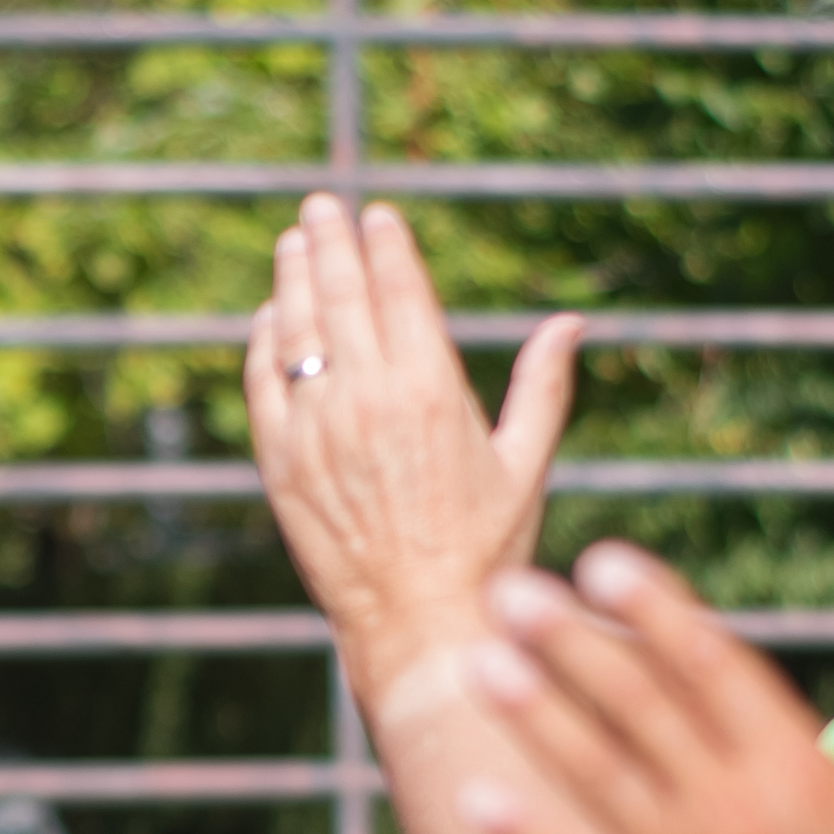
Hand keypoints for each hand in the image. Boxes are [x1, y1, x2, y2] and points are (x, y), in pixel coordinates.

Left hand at [239, 195, 578, 659]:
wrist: (420, 625)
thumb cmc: (486, 552)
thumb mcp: (526, 465)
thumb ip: (544, 387)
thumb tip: (570, 323)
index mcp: (432, 390)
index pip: (398, 291)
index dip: (384, 245)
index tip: (377, 216)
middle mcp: (367, 400)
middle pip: (340, 295)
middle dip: (329, 242)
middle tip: (320, 208)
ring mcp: (316, 430)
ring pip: (294, 330)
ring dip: (292, 278)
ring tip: (293, 244)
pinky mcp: (280, 464)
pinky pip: (262, 384)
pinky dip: (264, 343)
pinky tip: (270, 319)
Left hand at [449, 549, 833, 833]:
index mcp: (796, 770)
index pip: (709, 666)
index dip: (653, 609)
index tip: (603, 562)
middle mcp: (729, 810)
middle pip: (635, 706)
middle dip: (569, 643)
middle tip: (508, 591)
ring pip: (594, 775)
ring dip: (532, 717)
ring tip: (478, 664)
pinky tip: (474, 798)